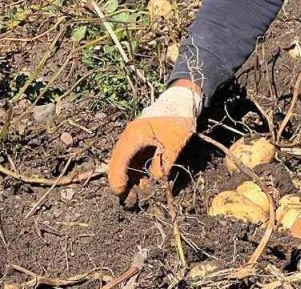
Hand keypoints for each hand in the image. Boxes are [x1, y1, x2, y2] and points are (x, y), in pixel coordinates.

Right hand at [107, 82, 202, 201]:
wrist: (182, 100)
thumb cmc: (177, 120)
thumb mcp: (173, 145)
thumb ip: (162, 166)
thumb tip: (154, 183)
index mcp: (134, 136)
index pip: (119, 161)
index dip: (117, 179)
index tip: (121, 194)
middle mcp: (130, 138)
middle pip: (119, 163)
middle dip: (122, 183)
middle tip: (130, 200)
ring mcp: (135, 139)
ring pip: (126, 163)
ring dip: (130, 179)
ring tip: (137, 196)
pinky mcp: (142, 141)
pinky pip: (134, 159)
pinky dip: (136, 172)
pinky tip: (144, 183)